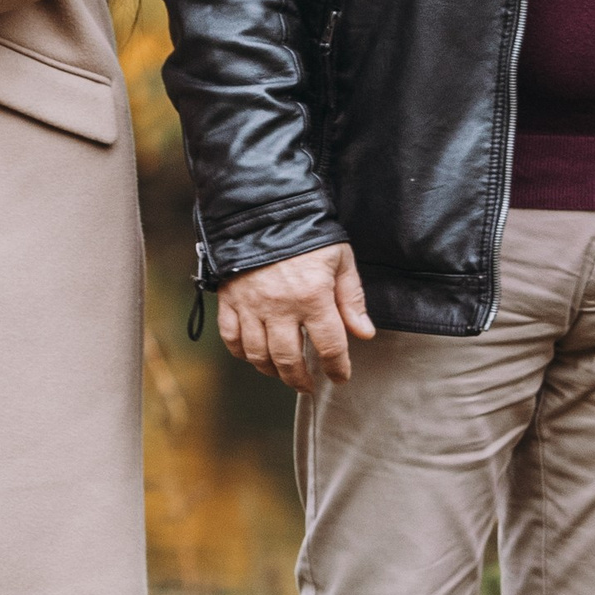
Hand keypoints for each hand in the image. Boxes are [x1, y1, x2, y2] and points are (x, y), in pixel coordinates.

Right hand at [218, 244, 375, 390]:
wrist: (263, 208)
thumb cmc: (307, 232)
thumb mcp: (340, 259)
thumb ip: (351, 298)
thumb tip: (364, 333)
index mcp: (313, 297)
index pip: (329, 346)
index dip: (337, 367)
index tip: (340, 376)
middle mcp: (280, 307)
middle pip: (289, 359)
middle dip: (300, 379)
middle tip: (308, 385)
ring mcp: (251, 305)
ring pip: (258, 354)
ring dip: (272, 370)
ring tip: (283, 374)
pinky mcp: (229, 299)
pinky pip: (231, 337)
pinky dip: (242, 353)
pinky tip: (254, 356)